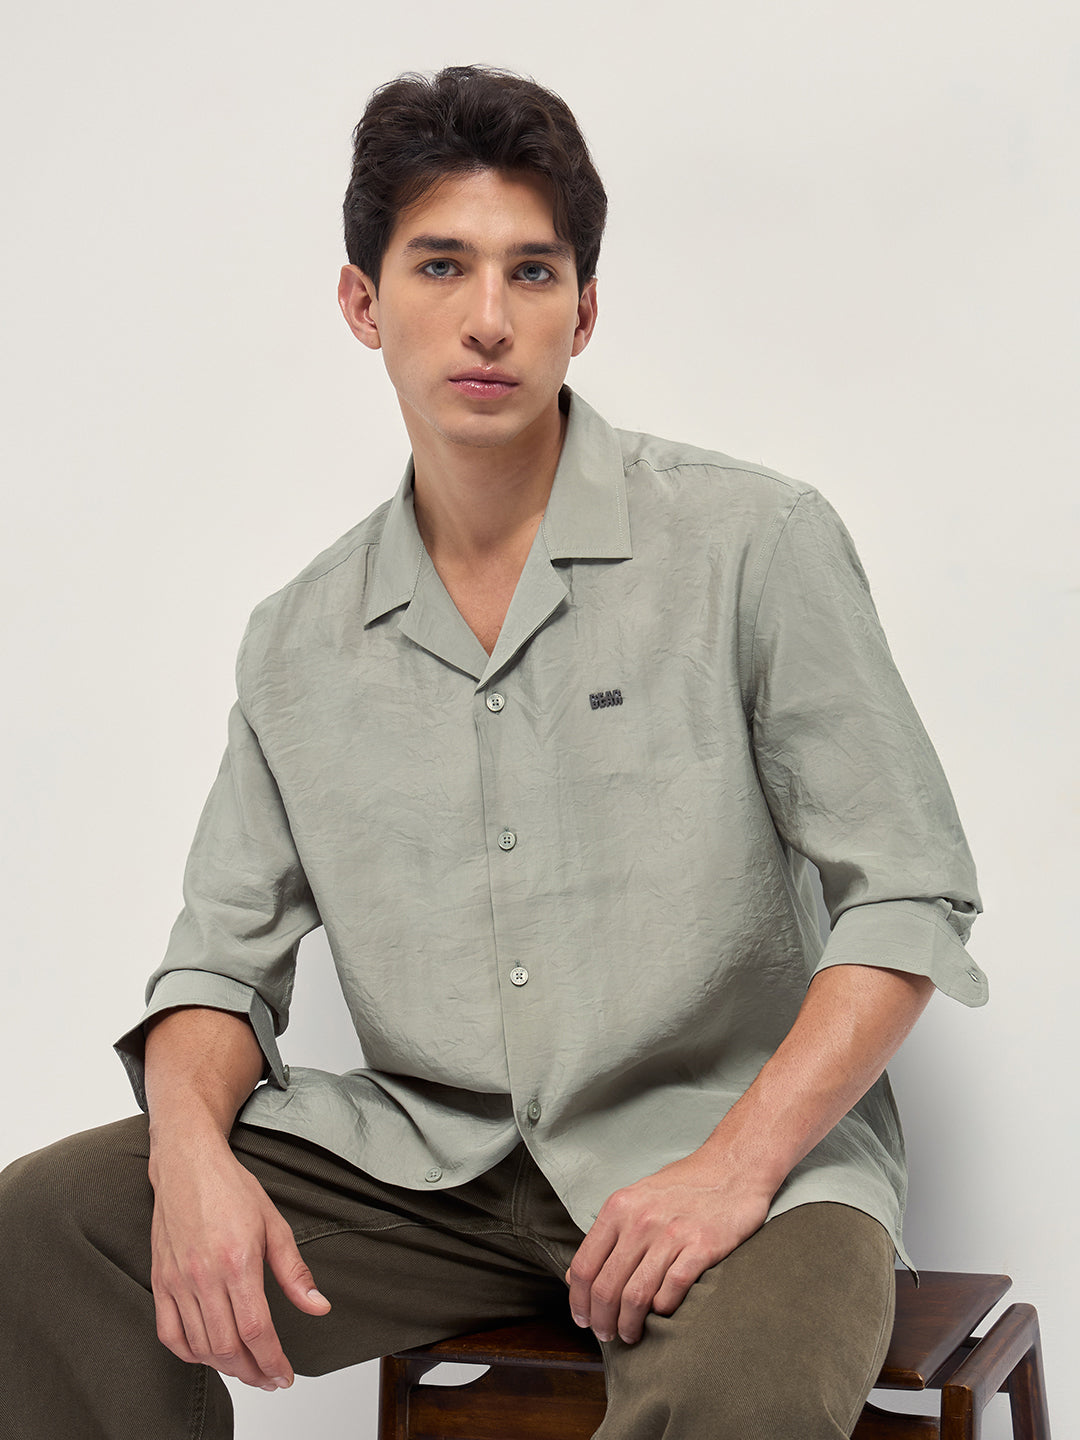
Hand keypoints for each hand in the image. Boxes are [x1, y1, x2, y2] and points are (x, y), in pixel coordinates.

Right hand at [149, 1135, 330, 1389]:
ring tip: (246, 1369)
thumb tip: (318, 1305)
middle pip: (227, 1346)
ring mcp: (178, 1280)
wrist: (187, 1164)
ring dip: (225, 1367)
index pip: (256, 1330)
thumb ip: (294, 1271)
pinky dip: (189, 1353)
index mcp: (238, 1260)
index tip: (283, 1375)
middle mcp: (204, 1275)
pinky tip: (208, 1354)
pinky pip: (169, 1333)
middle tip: (269, 1378)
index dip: (272, 1360)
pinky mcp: (160, 1281)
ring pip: (200, 1345)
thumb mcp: (275, 1224)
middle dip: (252, 1372)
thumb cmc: (231, 1188)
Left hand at [565, 1151, 770, 1344]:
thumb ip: (611, 1232)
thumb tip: (579, 1273)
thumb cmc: (684, 1185)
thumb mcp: (637, 1197)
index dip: (579, 1301)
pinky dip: (663, 1311)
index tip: (583, 1319)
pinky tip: (662, 1314)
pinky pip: (672, 1291)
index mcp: (619, 1207)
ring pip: (636, 1296)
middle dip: (602, 1320)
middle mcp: (641, 1220)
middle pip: (606, 1287)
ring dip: (629, 1325)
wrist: (732, 1167)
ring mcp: (672, 1234)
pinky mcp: (702, 1247)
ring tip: (630, 1334)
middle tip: (606, 1335)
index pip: (585, 1265)